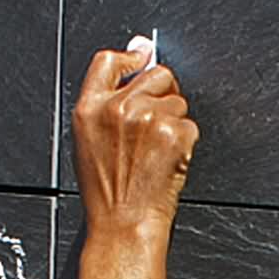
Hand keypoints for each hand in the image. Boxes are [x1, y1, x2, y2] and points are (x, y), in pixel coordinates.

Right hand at [72, 42, 198, 278]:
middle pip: (156, 74)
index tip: (143, 55)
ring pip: (178, 102)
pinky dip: (186, 144)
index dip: (131, 55)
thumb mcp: (89, 142)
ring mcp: (146, 117)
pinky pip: (190, 125)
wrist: (123, 224)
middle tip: (155, 128)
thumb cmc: (107, 193)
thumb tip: (136, 53)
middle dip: (163, 95)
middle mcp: (117, 107)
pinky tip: (168, 162)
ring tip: (156, 154)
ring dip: (175, 123)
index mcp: (90, 108)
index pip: (109, 60)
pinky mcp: (173, 132)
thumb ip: (107, 100)